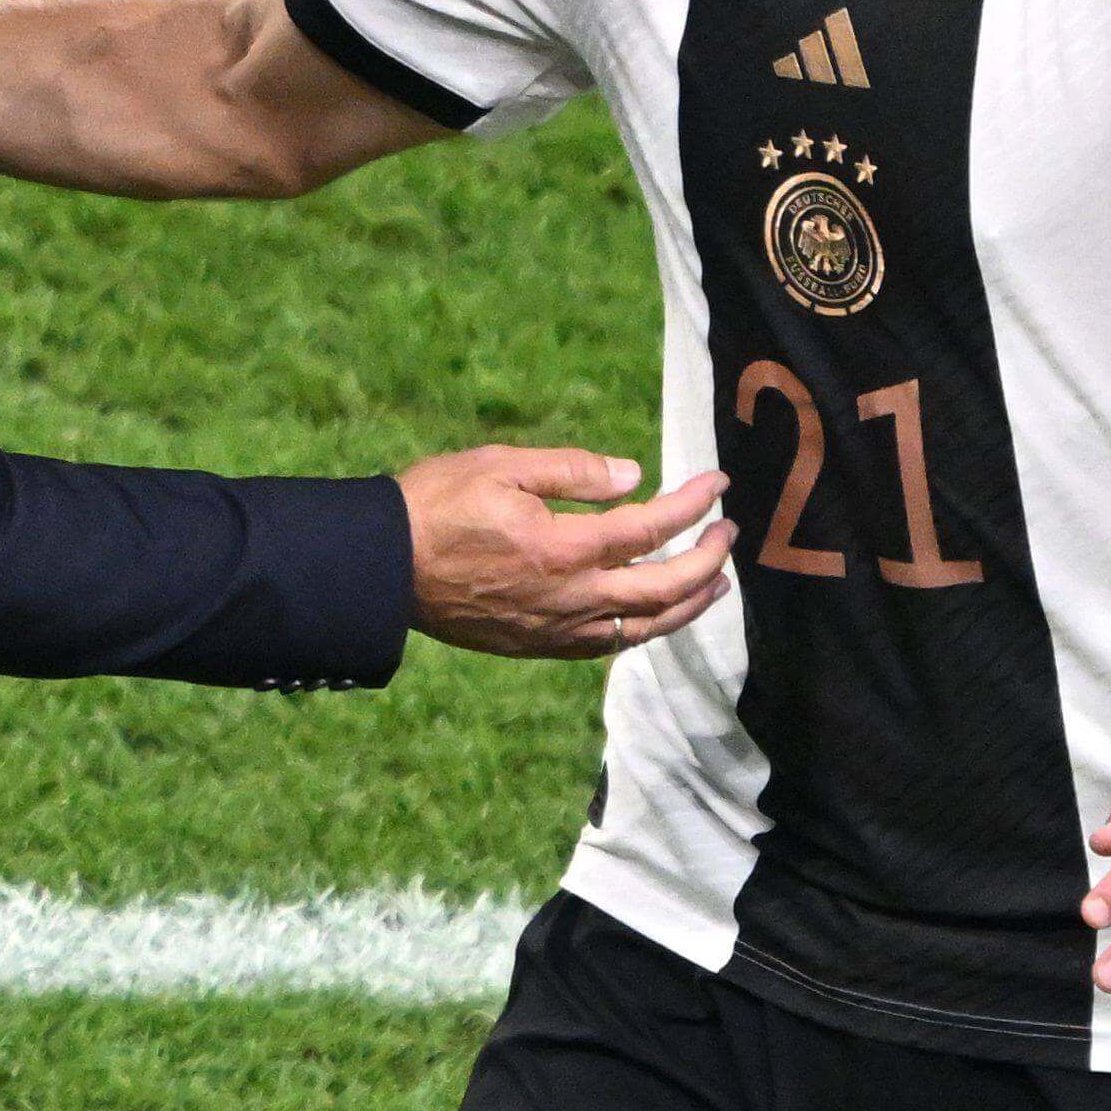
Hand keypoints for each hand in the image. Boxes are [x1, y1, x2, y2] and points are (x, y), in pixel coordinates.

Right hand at [398, 447, 731, 657]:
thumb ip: (574, 471)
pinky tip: (652, 613)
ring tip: (715, 584)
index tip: (717, 484)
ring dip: (688, 605)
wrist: (382, 566)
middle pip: (663, 588)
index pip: (650, 528)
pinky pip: (607, 645)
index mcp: (564, 548)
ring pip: (644, 628)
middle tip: (727, 533)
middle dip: (707, 560)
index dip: (691, 505)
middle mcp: (570, 598)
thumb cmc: (437, 503)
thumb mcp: (503, 464)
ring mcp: (555, 630)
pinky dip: (643, 630)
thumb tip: (635, 477)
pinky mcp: (537, 646)